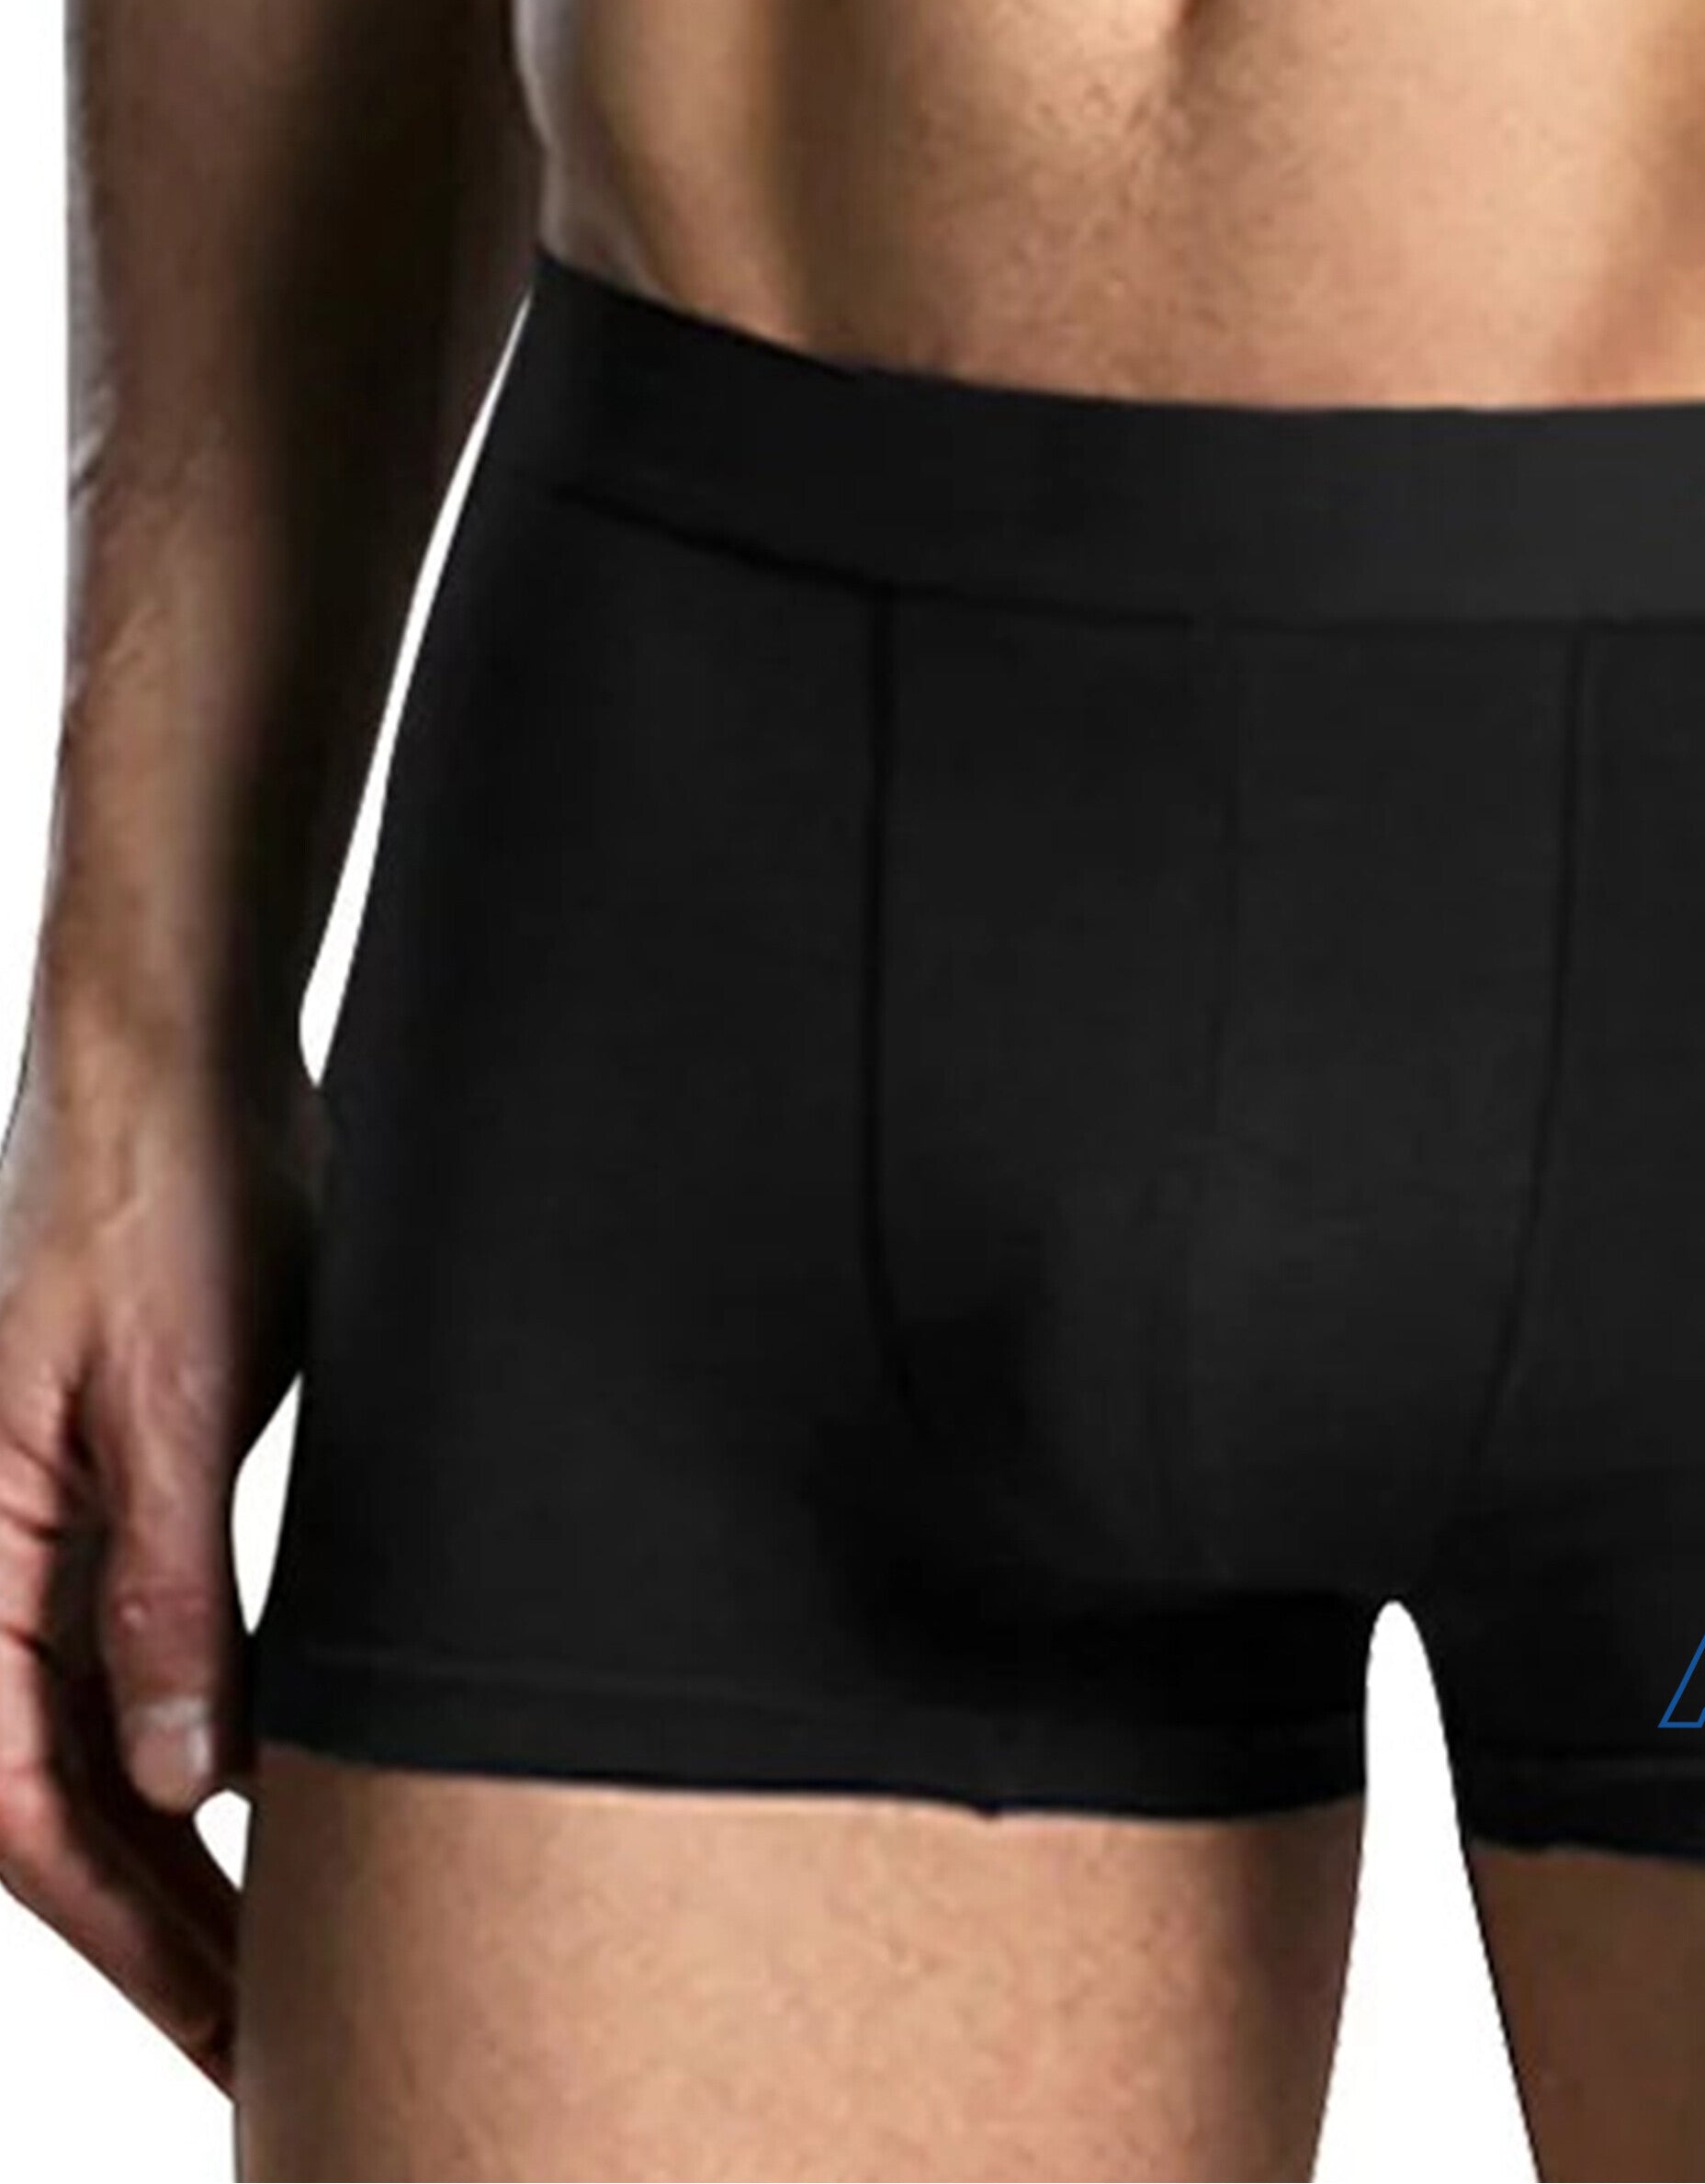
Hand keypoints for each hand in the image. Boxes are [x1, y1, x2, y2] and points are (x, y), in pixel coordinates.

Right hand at [0, 1032, 320, 2089]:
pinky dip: (204, 1749)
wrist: (184, 1073)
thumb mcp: (172, 1395)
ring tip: (274, 1961)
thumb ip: (164, 1583)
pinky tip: (268, 1807)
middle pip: (64, 1801)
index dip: (130, 1933)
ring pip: (104, 1744)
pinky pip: (147, 1662)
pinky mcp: (132, 1497)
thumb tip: (180, 1777)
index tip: (226, 2023)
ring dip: (183, 1858)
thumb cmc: (157, 1199)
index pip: (29, 1803)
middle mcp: (0, 1563)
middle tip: (265, 2035)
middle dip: (162, 1929)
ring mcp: (61, 1535)